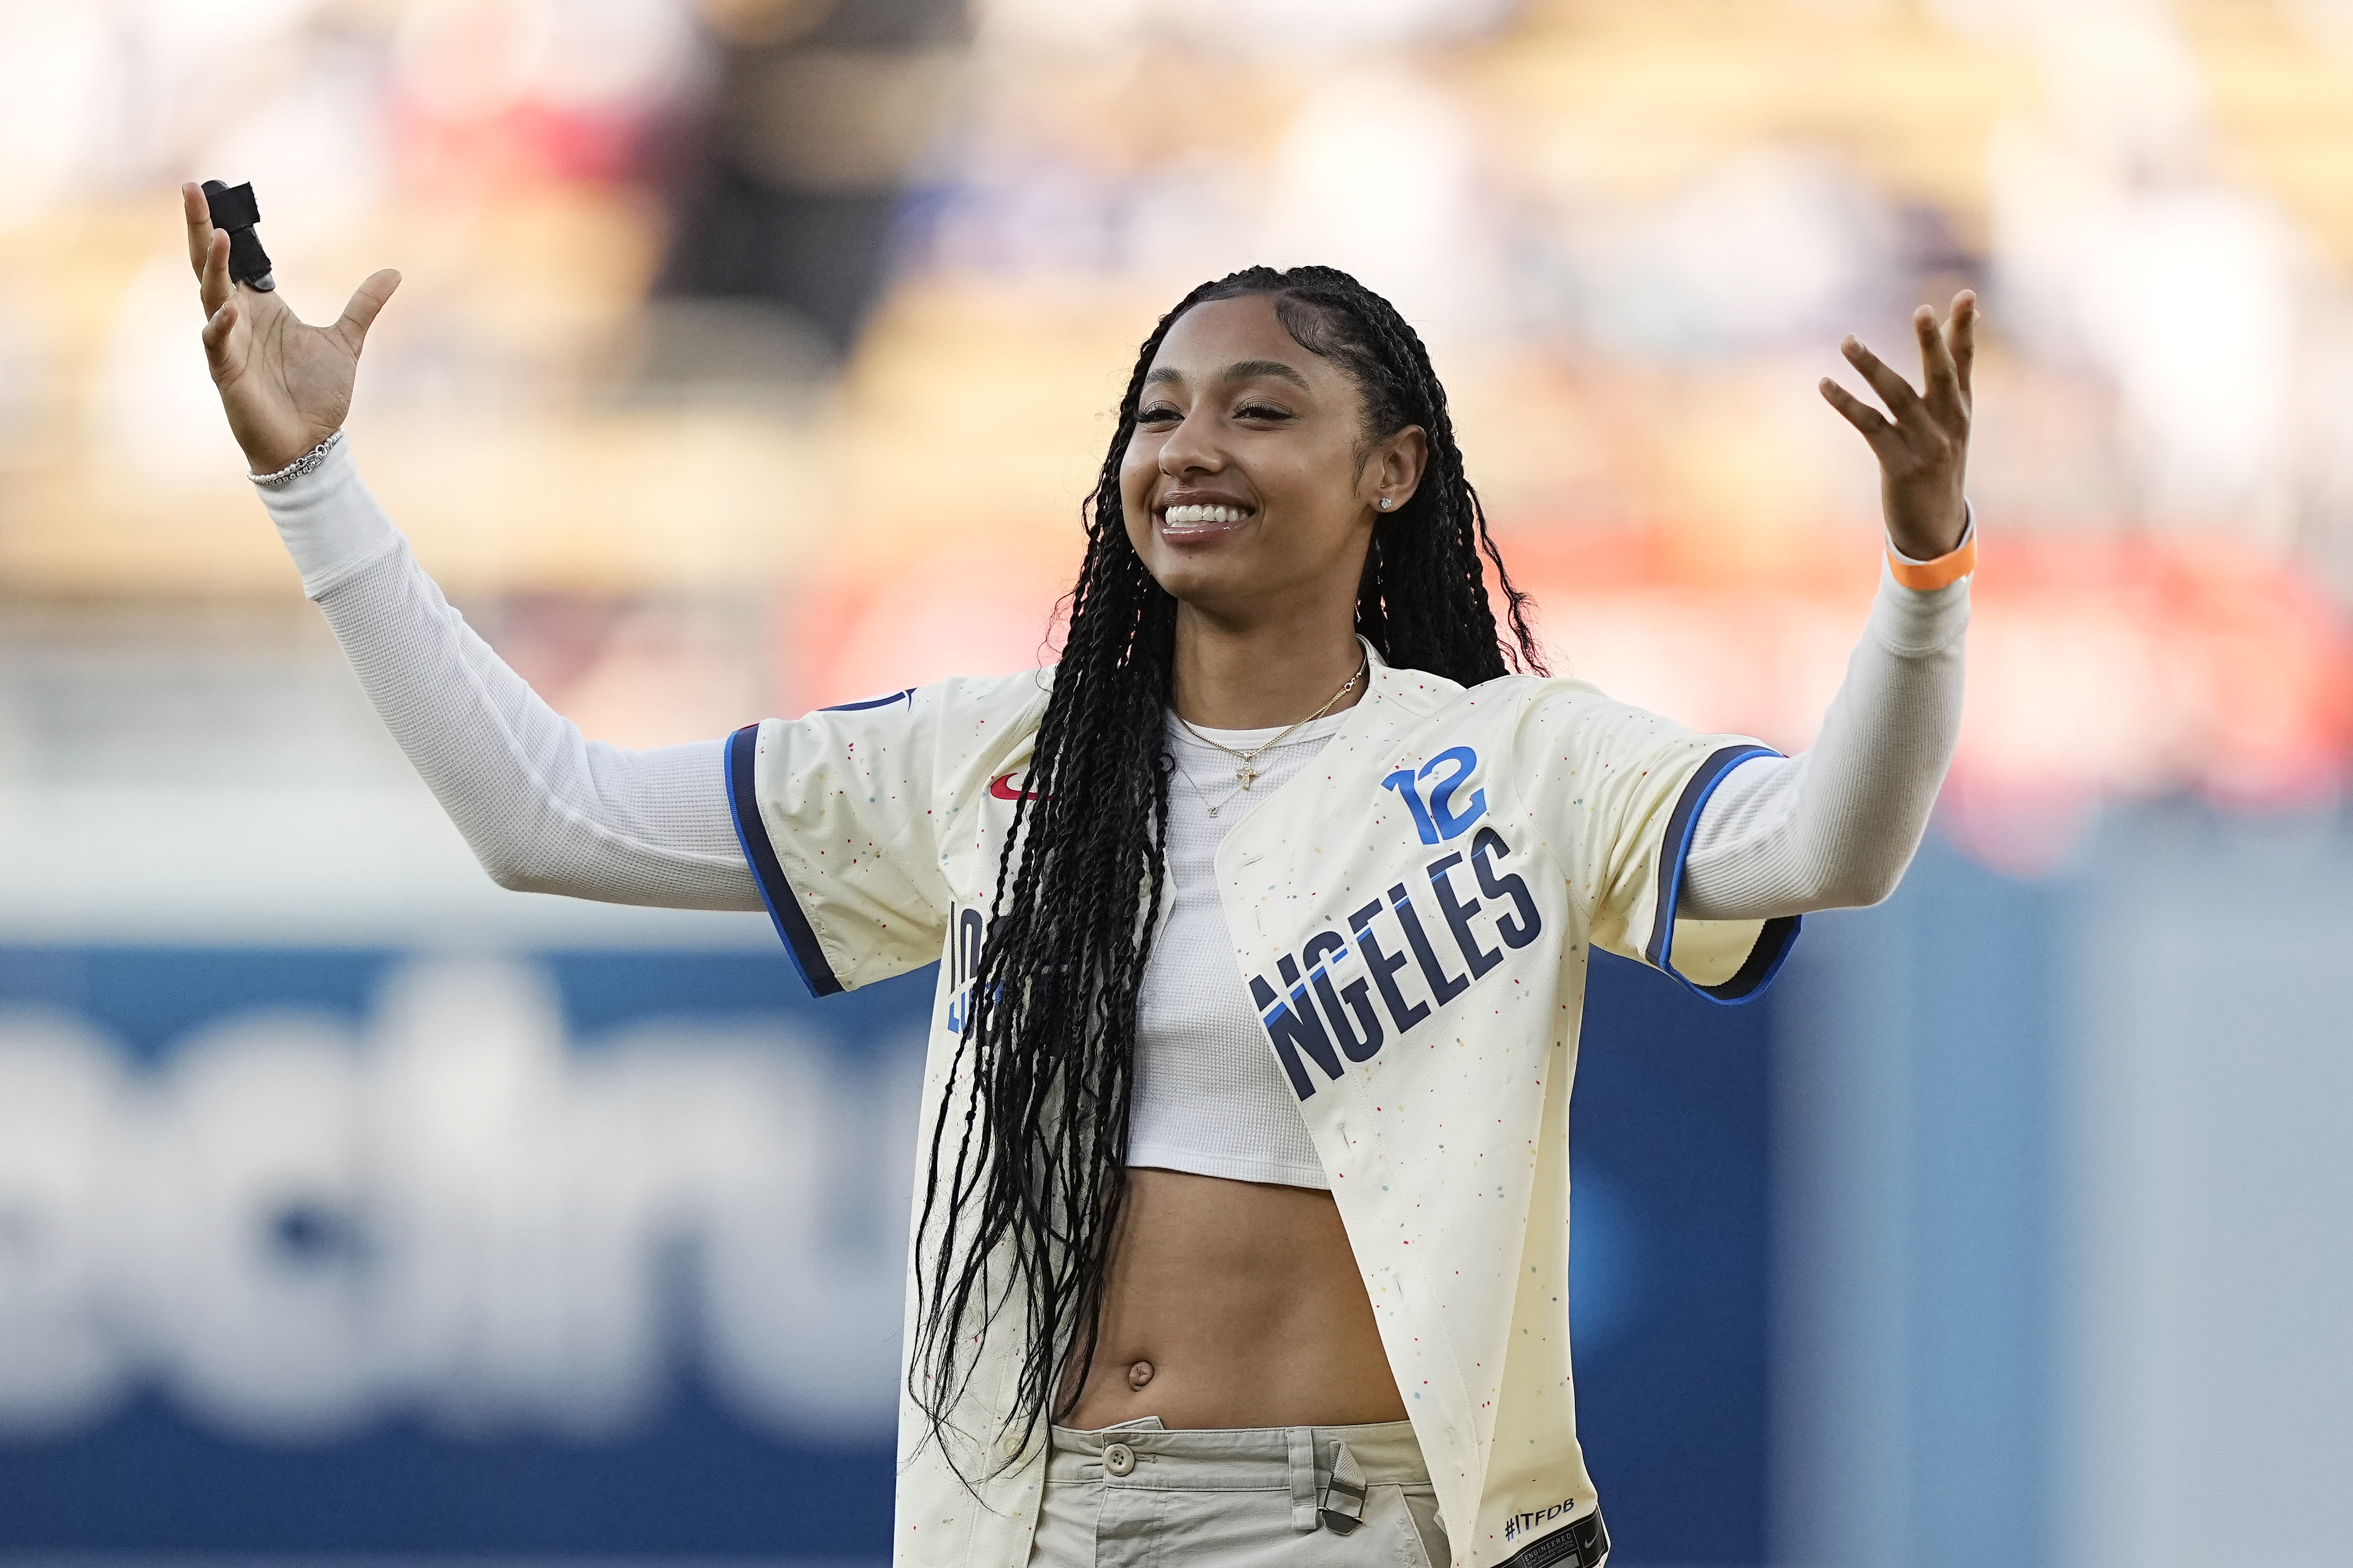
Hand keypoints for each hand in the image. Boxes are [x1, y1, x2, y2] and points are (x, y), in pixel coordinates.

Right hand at [182, 181, 400, 474]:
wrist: (309, 444)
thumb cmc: (315, 394)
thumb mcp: (346, 341)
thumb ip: (364, 305)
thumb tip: (394, 272)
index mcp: (261, 307)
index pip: (236, 257)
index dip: (226, 224)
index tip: (216, 189)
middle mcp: (239, 318)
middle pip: (211, 264)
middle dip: (201, 228)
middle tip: (191, 188)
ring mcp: (229, 344)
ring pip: (211, 296)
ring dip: (213, 268)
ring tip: (219, 238)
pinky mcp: (227, 373)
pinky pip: (218, 344)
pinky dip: (222, 327)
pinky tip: (228, 310)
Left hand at [1819, 291, 1974, 560]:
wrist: (1935, 529)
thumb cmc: (1937, 469)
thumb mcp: (1949, 427)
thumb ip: (1948, 385)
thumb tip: (1949, 341)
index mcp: (1961, 411)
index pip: (1964, 363)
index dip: (1963, 330)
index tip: (1966, 295)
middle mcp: (1949, 424)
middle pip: (1941, 375)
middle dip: (1932, 343)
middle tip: (1922, 311)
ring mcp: (1927, 445)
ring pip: (1897, 396)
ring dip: (1871, 366)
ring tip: (1847, 341)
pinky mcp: (1900, 464)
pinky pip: (1869, 426)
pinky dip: (1846, 403)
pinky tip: (1825, 384)